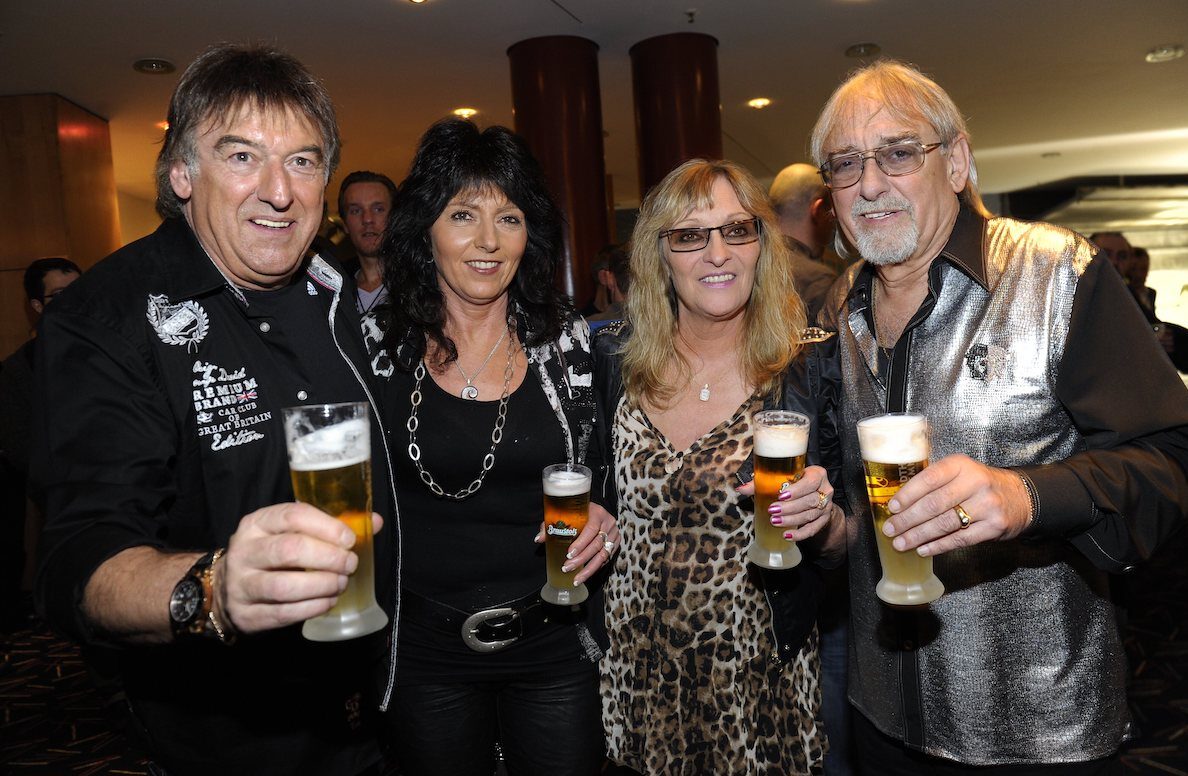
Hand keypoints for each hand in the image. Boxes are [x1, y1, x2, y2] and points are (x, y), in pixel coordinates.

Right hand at [217, 503, 383, 634]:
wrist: (224, 589)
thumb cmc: (270, 556)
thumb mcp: (290, 533)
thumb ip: (330, 526)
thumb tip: (374, 522)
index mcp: (257, 523)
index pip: (293, 516)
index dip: (327, 526)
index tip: (349, 539)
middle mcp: (244, 551)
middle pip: (289, 550)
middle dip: (328, 558)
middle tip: (350, 564)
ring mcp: (241, 585)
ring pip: (284, 586)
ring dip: (321, 585)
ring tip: (341, 584)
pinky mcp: (246, 615)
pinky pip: (283, 613)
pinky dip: (312, 608)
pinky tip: (328, 602)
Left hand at [535, 502, 619, 584]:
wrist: (595, 511)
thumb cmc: (578, 513)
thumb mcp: (565, 515)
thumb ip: (551, 526)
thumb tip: (538, 539)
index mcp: (597, 513)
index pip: (590, 529)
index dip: (580, 543)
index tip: (569, 554)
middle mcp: (609, 523)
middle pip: (596, 545)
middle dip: (581, 559)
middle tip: (567, 568)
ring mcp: (614, 534)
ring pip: (603, 555)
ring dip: (589, 569)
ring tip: (576, 579)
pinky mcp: (616, 543)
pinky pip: (606, 558)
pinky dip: (596, 567)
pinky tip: (585, 574)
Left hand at [736, 465, 837, 542]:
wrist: (815, 494)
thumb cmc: (796, 483)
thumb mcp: (784, 478)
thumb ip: (763, 482)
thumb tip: (741, 489)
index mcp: (817, 474)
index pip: (811, 481)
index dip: (797, 490)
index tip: (781, 496)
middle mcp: (825, 489)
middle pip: (809, 500)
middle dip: (790, 508)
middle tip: (773, 511)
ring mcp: (826, 506)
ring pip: (810, 514)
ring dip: (792, 520)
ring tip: (776, 522)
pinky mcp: (824, 520)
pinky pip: (813, 529)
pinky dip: (800, 534)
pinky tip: (787, 536)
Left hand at [884, 454, 1029, 556]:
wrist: (1022, 497)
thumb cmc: (980, 485)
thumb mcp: (961, 472)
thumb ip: (936, 482)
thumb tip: (900, 502)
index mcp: (961, 465)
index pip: (929, 478)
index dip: (908, 494)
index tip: (892, 507)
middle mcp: (975, 482)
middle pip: (934, 504)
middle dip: (908, 520)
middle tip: (890, 530)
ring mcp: (987, 505)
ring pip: (945, 523)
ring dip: (919, 536)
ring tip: (901, 543)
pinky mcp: (994, 526)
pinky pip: (960, 538)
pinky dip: (939, 545)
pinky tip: (923, 549)